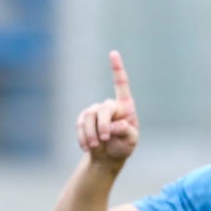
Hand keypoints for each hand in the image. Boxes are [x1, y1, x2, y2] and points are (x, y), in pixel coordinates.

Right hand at [75, 51, 139, 166]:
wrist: (108, 156)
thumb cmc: (123, 146)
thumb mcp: (131, 141)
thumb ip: (126, 131)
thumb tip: (117, 124)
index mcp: (125, 106)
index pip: (121, 84)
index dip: (117, 68)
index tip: (113, 53)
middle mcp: (109, 105)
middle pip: (103, 109)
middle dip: (102, 125)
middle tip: (105, 139)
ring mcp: (95, 111)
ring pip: (89, 117)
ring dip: (91, 134)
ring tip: (95, 147)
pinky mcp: (83, 120)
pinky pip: (80, 125)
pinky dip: (83, 138)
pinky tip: (87, 148)